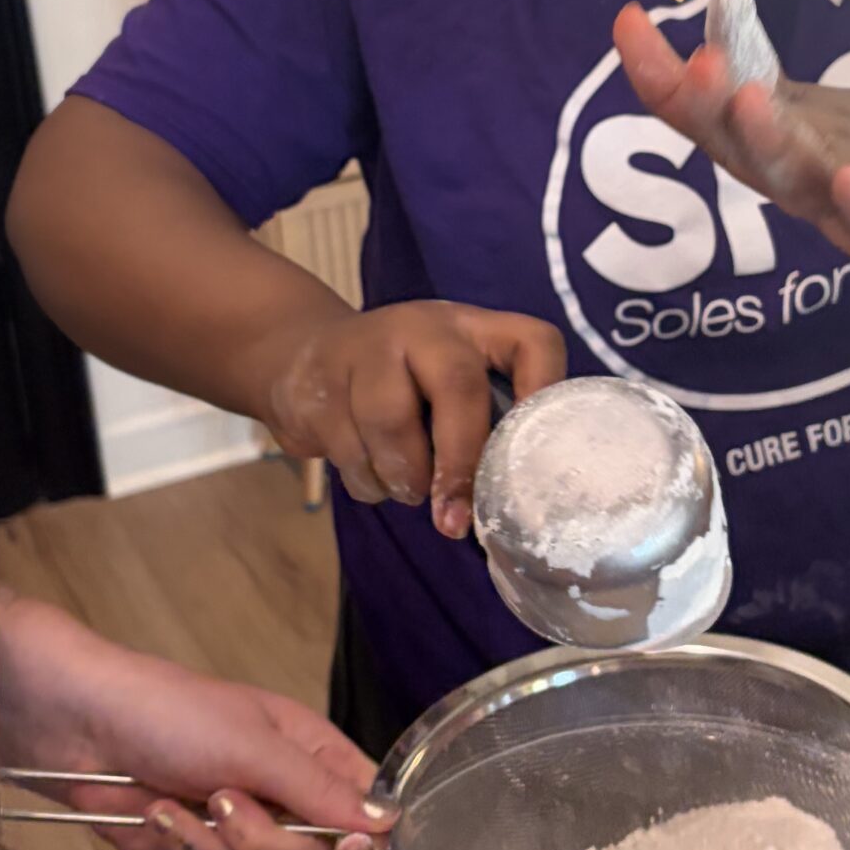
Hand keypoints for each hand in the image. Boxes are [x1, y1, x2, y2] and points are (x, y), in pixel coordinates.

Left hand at [0, 592, 385, 849]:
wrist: (74, 725)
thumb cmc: (168, 713)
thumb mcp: (252, 745)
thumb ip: (320, 790)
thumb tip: (389, 824)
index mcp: (306, 754)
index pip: (361, 807)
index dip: (359, 835)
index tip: (344, 847)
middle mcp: (276, 794)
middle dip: (260, 843)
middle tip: (222, 806)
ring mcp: (230, 827)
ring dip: (203, 847)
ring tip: (168, 805)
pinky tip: (151, 821)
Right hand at [265, 302, 564, 537]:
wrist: (303, 353)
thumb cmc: (402, 384)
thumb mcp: (448, 383)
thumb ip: (481, 423)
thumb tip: (508, 503)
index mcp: (474, 330)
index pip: (534, 343)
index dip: (545, 393)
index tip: (540, 455)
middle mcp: (425, 328)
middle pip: (456, 386)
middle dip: (460, 463)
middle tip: (455, 520)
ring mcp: (367, 349)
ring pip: (390, 423)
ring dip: (404, 479)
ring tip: (410, 490)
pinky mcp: (319, 382)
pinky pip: (349, 450)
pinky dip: (368, 483)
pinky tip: (372, 474)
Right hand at [614, 5, 849, 275]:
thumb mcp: (792, 97)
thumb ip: (749, 53)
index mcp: (750, 144)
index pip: (694, 110)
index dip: (657, 72)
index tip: (627, 19)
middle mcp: (784, 178)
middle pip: (736, 147)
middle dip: (711, 107)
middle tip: (695, 64)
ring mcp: (838, 207)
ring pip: (796, 179)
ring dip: (770, 143)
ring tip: (749, 98)